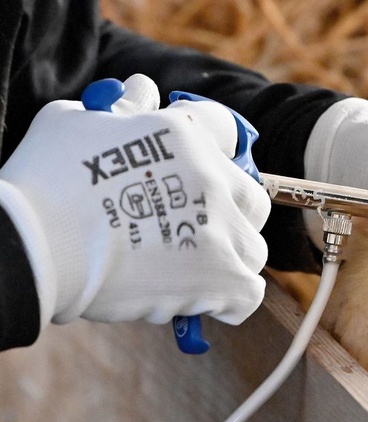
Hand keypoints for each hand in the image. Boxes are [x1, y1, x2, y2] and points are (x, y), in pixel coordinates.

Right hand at [0, 75, 270, 325]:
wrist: (32, 247)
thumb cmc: (44, 182)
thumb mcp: (76, 122)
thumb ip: (122, 110)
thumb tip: (142, 91)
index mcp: (184, 136)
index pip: (226, 132)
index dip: (212, 152)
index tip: (196, 172)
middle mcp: (212, 180)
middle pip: (251, 200)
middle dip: (230, 213)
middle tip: (196, 229)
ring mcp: (220, 230)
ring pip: (252, 249)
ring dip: (230, 259)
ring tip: (195, 269)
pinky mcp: (218, 278)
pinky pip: (247, 294)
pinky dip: (231, 301)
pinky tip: (206, 300)